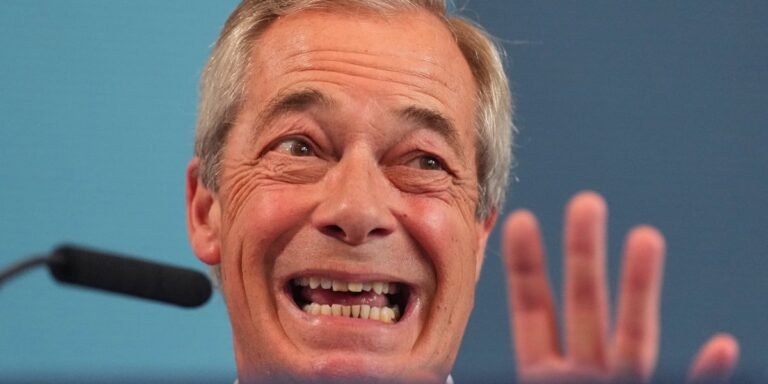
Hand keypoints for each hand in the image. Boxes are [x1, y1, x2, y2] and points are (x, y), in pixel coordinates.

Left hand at [502, 191, 738, 382]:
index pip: (533, 310)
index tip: (520, 218)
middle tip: (585, 201)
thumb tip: (437, 351)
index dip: (526, 266)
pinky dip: (706, 373)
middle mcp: (582, 375)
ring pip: (634, 336)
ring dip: (641, 287)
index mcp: (541, 374)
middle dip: (584, 253)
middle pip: (585, 305)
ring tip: (646, 236)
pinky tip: (721, 345)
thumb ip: (493, 376)